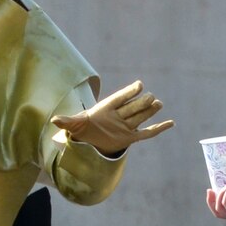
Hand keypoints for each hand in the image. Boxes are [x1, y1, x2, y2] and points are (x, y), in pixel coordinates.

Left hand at [51, 80, 174, 154]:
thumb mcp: (74, 126)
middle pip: (132, 108)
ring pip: (140, 117)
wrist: (91, 140)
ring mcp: (126, 126)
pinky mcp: (131, 137)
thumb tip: (54, 120)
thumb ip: (67, 121)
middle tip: (151, 97)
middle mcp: (119, 115)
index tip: (139, 85)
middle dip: (141, 103)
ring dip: (150, 111)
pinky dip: (158, 128)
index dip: (129, 92)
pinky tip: (171, 123)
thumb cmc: (84, 128)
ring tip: (159, 103)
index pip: (120, 99)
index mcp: (106, 109)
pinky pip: (147, 133)